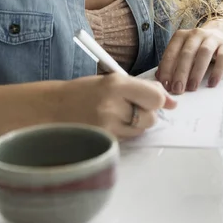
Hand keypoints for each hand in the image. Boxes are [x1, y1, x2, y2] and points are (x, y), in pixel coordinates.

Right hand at [58, 74, 176, 138]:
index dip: (159, 99)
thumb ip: (142, 88)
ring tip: (117, 115)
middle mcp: (112, 106)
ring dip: (136, 124)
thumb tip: (171, 101)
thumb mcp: (112, 81)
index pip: (155, 97)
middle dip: (147, 113)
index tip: (156, 99)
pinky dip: (124, 133)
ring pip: (141, 130)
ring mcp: (106, 127)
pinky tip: (109, 125)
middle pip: (151, 116)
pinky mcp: (102, 142)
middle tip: (131, 106)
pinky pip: (127, 139)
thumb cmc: (84, 92)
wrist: (51, 109)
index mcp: (116, 84)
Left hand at [156, 20, 222, 93]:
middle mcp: (196, 34)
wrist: (221, 32)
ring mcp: (212, 38)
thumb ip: (172, 62)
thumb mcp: (183, 50)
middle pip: (187, 53)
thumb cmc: (196, 47)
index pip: (172, 51)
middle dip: (181, 73)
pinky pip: (222, 57)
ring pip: (204, 53)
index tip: (165, 85)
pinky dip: (217, 71)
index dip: (167, 68)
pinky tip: (212, 83)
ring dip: (196, 72)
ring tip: (192, 88)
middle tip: (177, 89)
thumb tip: (160, 78)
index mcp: (181, 36)